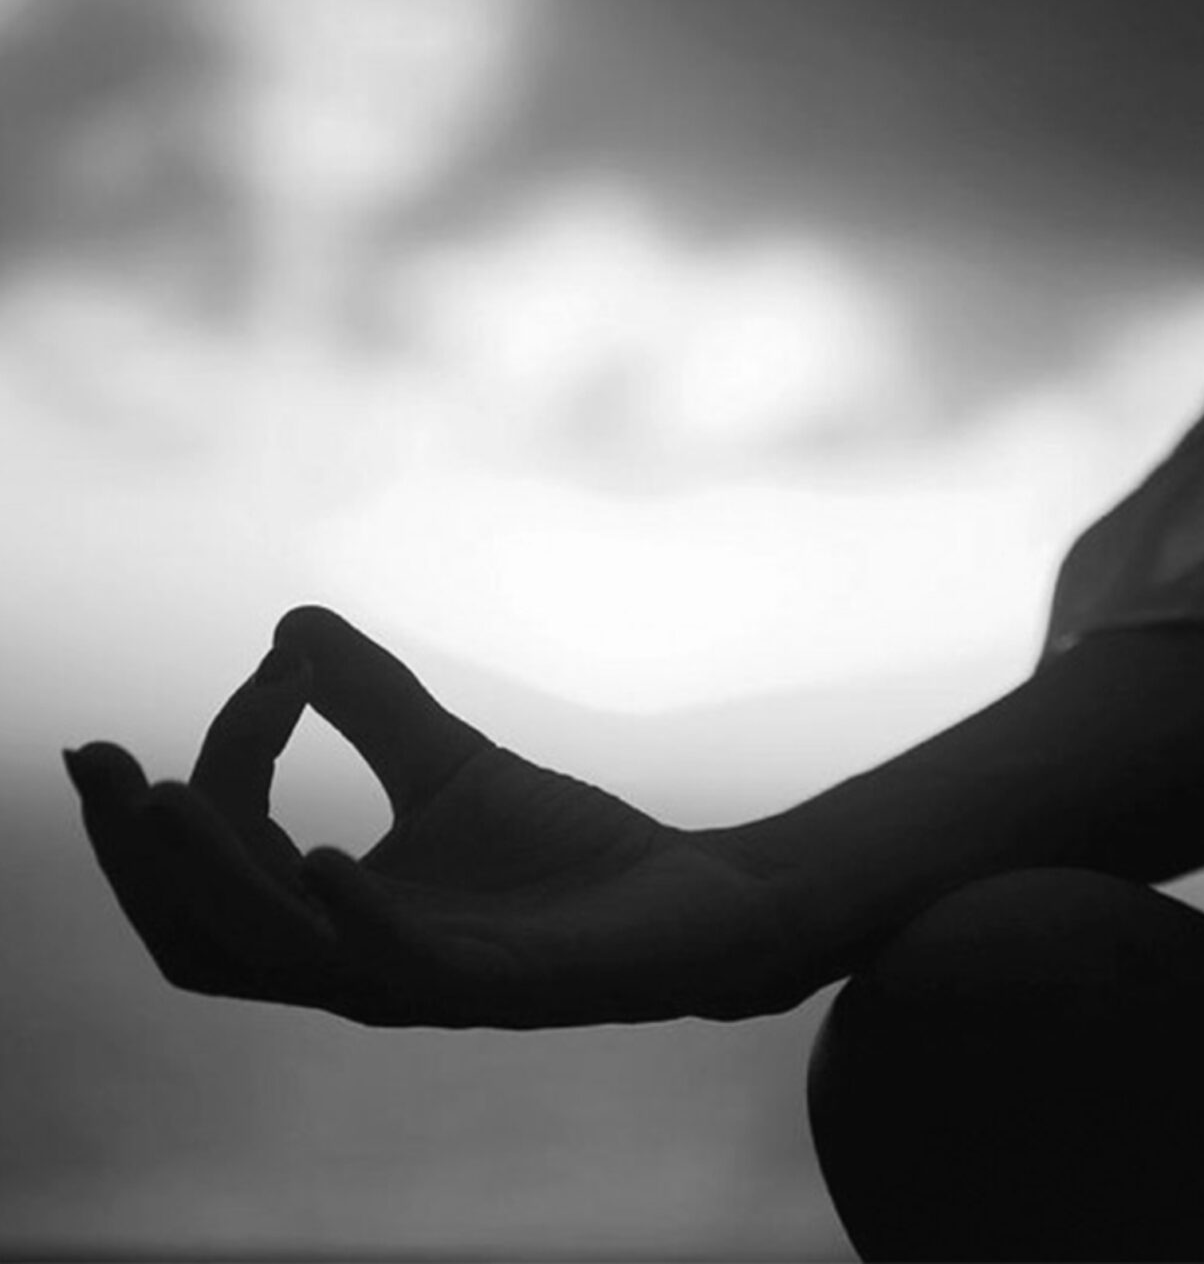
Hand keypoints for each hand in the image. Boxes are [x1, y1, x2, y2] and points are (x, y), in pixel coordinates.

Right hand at [64, 607, 807, 1026]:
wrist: (694, 902)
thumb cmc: (567, 857)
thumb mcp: (448, 763)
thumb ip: (370, 705)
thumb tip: (286, 623)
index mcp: (333, 919)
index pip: (228, 853)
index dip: (224, 759)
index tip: (279, 668)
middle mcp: (355, 965)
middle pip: (200, 932)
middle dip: (139, 852)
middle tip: (101, 762)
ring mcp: (421, 984)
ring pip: (273, 954)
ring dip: (211, 873)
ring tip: (167, 796)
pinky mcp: (495, 987)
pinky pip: (397, 965)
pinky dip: (348, 913)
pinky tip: (319, 856)